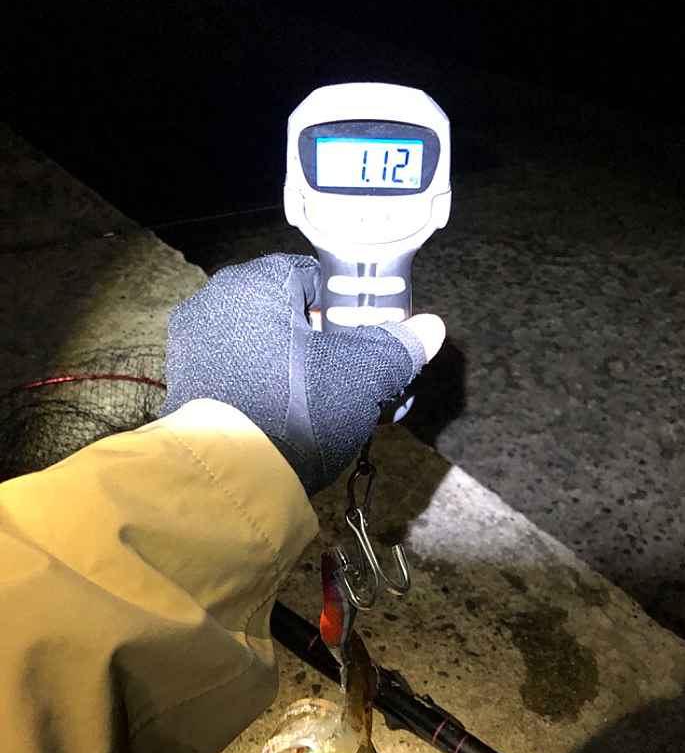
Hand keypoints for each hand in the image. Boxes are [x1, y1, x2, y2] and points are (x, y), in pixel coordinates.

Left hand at [161, 254, 444, 494]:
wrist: (233, 478)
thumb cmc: (299, 408)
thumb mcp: (362, 375)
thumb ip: (397, 346)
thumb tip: (431, 328)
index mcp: (254, 283)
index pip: (311, 274)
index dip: (346, 305)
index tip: (364, 337)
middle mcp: (214, 303)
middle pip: (284, 311)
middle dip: (320, 340)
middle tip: (349, 373)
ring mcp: (194, 346)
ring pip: (261, 344)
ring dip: (293, 365)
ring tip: (322, 400)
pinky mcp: (185, 385)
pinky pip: (238, 373)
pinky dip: (263, 387)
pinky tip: (286, 416)